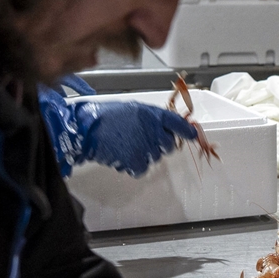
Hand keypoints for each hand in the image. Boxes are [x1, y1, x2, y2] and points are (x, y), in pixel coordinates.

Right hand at [39, 89, 200, 178]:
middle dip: (161, 144)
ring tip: (128, 144)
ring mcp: (146, 147)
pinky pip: (143, 168)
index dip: (186, 130)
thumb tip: (165, 126)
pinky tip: (124, 155)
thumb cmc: (106, 116)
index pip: (177, 123)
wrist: (87, 129)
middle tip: (145, 140)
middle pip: (169, 145)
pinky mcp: (137, 162)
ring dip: (146, 153)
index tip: (192, 134)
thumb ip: (151, 117)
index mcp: (152, 114)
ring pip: (156, 157)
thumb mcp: (133, 109)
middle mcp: (153, 131)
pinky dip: (135, 165)